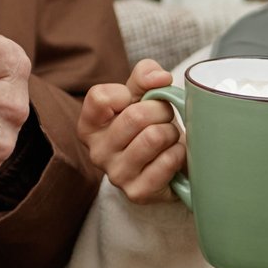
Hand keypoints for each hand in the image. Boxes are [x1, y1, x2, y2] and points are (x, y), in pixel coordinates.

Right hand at [78, 58, 185, 203]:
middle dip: (161, 110)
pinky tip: (173, 155)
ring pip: (154, 137)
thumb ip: (144, 75)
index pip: (100, 97)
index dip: (126, 93)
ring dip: (171, 132)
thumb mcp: (140, 94)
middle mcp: (96, 152)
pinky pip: (167, 161)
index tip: (135, 100)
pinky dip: (179, 153)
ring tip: (169, 137)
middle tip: (165, 117)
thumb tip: (160, 78)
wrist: (164, 165)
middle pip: (135, 116)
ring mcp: (116, 175)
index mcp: (89, 126)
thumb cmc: (148, 125)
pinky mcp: (138, 192)